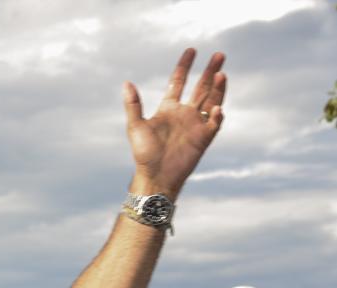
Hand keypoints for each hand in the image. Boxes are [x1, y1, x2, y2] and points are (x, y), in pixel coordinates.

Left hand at [124, 48, 225, 196]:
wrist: (155, 176)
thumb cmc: (144, 154)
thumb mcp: (136, 127)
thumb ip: (133, 104)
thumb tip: (126, 83)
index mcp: (169, 109)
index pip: (178, 82)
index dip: (184, 66)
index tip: (191, 50)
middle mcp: (184, 114)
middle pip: (201, 87)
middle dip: (209, 71)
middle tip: (219, 54)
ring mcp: (195, 125)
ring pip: (211, 100)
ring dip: (218, 88)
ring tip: (222, 73)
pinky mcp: (203, 138)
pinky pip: (214, 123)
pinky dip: (217, 114)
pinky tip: (217, 107)